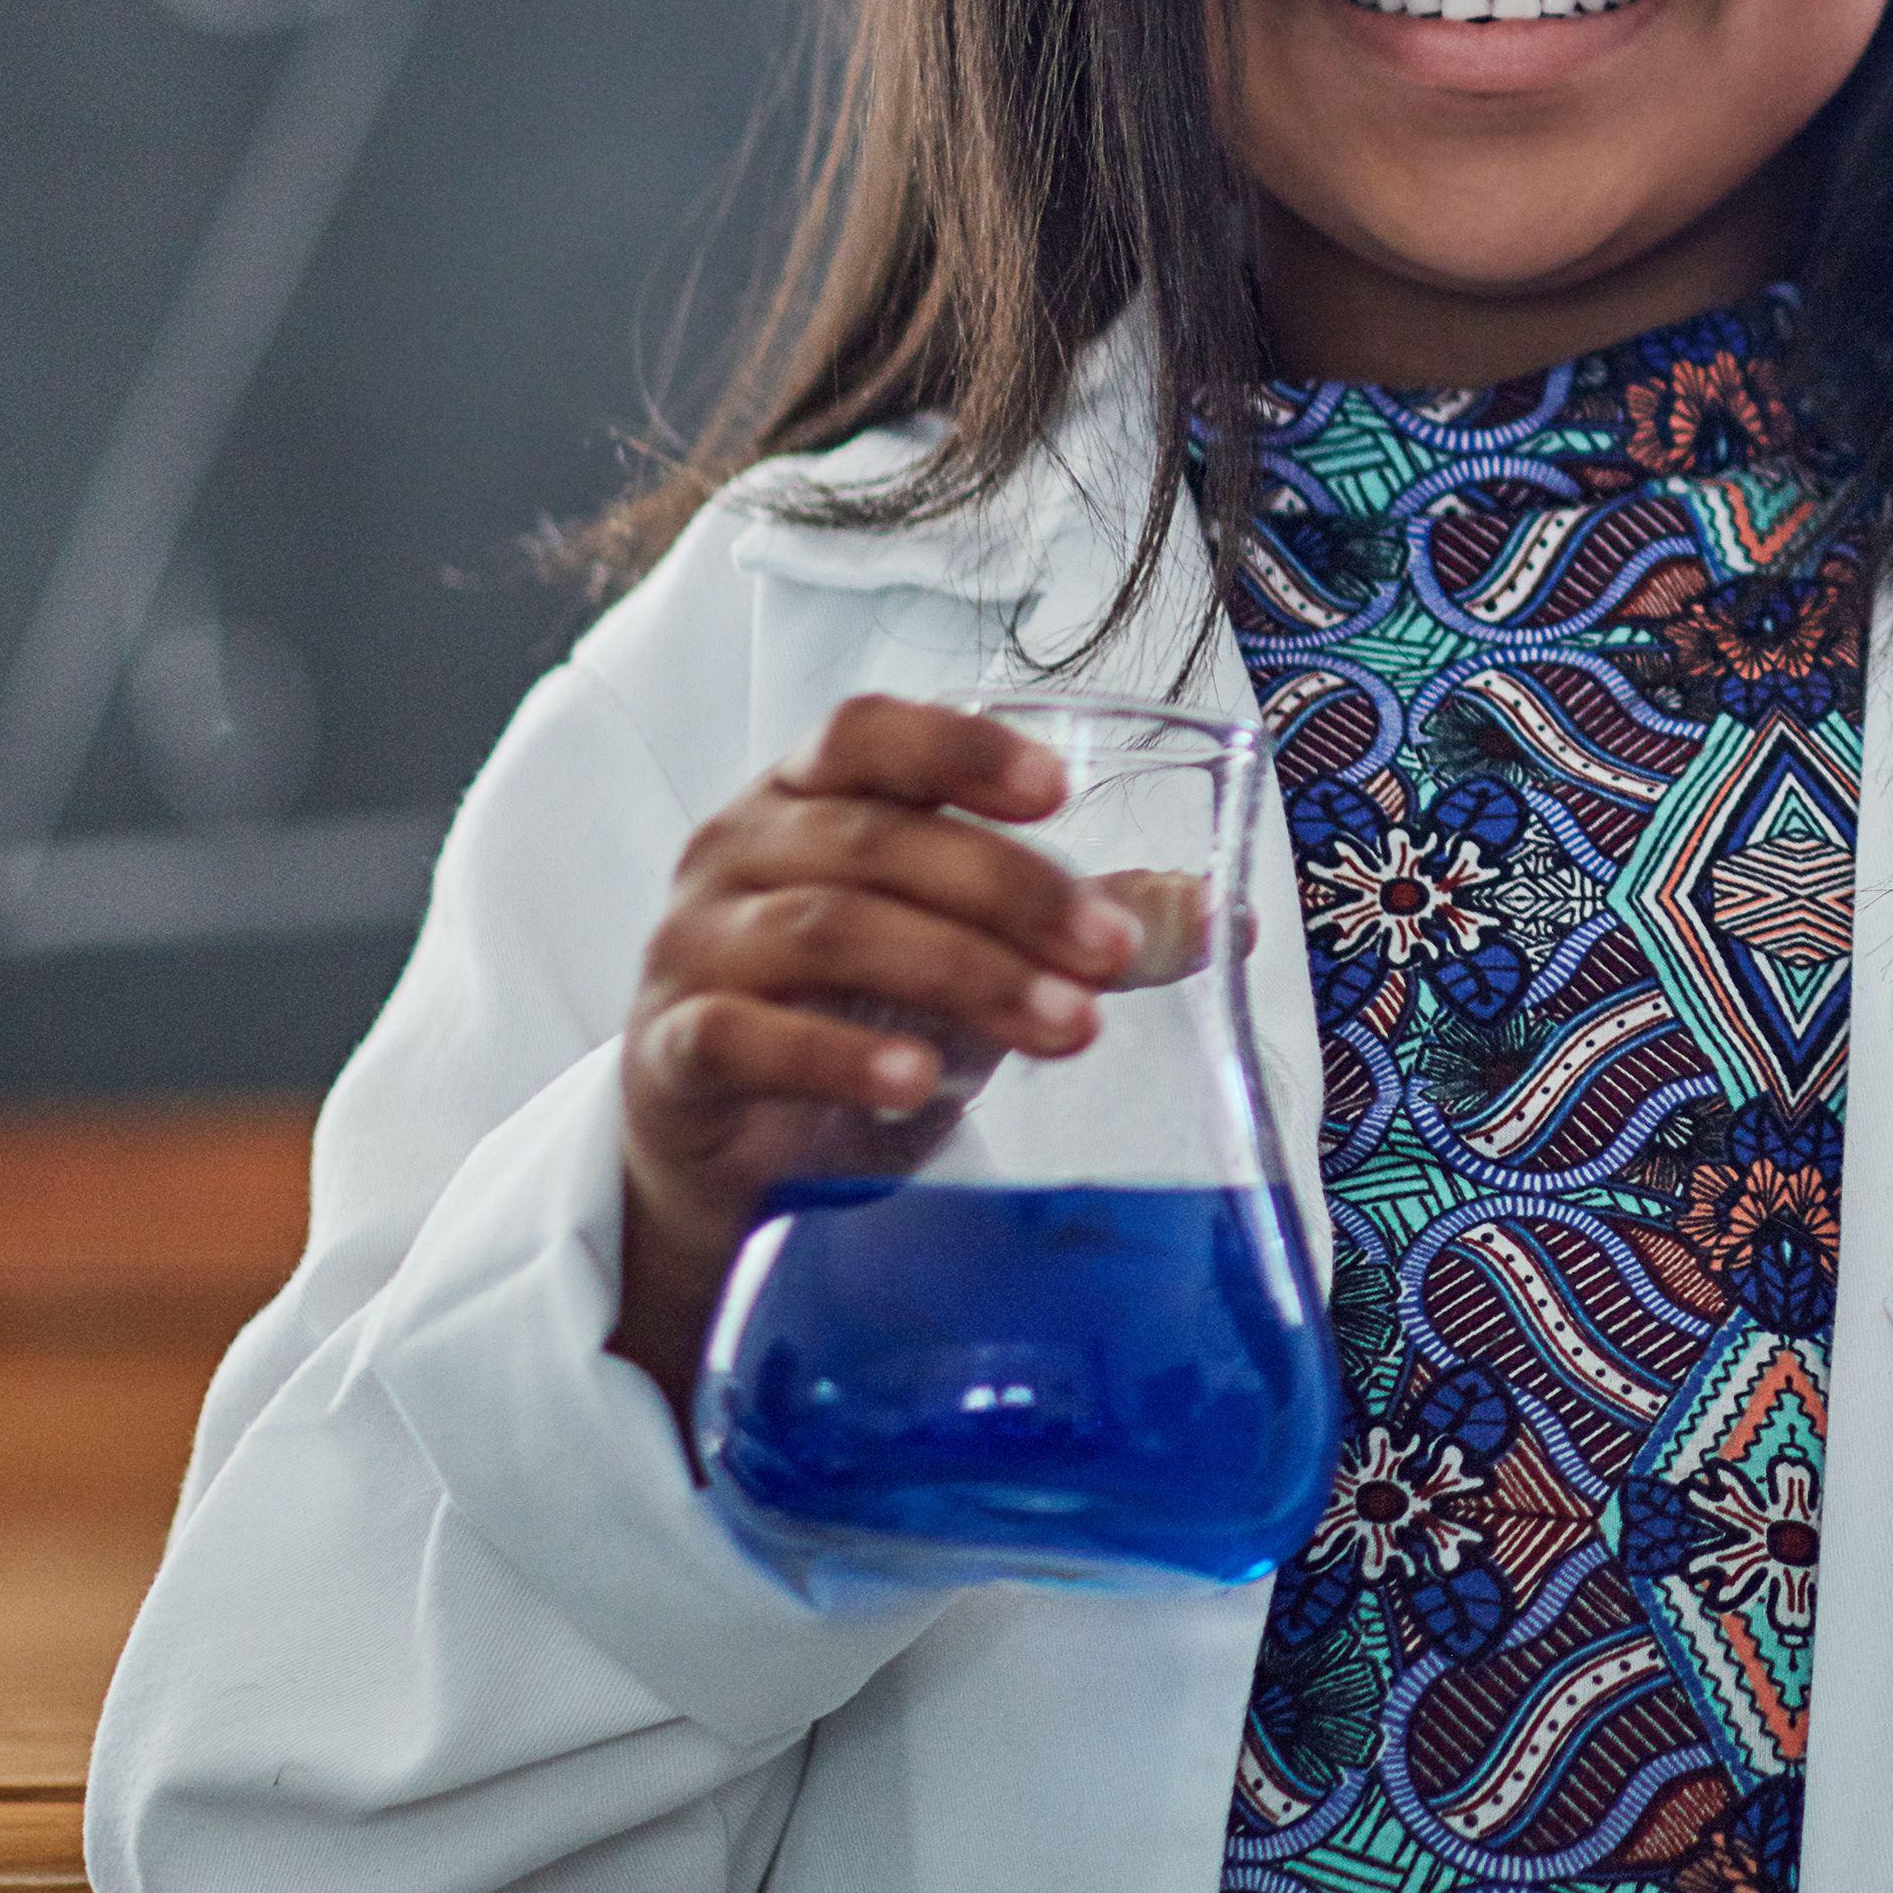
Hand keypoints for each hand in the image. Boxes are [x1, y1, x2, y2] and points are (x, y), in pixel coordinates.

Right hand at [608, 697, 1147, 1412]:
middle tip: (1112, 954)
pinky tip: (917, 1079)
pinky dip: (835, 1054)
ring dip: (961, 974)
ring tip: (1067, 1029)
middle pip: (875, 842)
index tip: (1059, 791)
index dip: (960, 750)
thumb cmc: (861, 1020)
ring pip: (827, 931)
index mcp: (810, 799)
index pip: (868, 732)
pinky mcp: (668, 1053)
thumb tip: (1224, 920)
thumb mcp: (983, 958)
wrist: (739, 1160)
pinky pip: (742, 1035)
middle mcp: (737, 853)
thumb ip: (1087, 925)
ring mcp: (692, 949)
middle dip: (1011, 892)